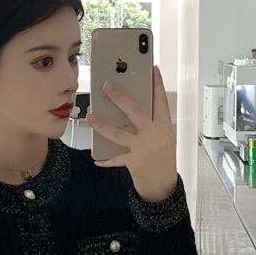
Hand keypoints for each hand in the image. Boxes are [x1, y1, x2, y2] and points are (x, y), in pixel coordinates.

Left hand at [86, 64, 177, 201]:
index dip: (158, 85)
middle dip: (120, 97)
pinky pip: (116, 159)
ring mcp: (143, 148)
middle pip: (135, 111)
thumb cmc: (163, 158)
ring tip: (90, 117)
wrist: (164, 185)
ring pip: (119, 133)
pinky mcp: (134, 162)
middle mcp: (154, 135)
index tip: (153, 69)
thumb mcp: (164, 138)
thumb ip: (152, 123)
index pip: (161, 101)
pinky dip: (105, 160)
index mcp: (164, 127)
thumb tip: (131, 108)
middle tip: (106, 86)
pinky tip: (96, 159)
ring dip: (102, 125)